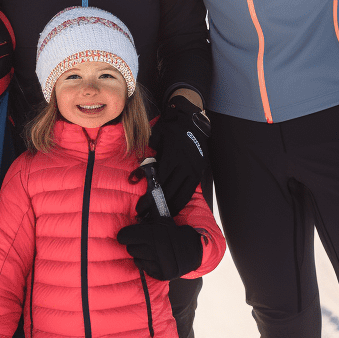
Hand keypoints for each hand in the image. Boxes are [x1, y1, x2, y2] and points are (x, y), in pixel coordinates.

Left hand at [117, 221, 203, 280]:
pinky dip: (148, 264)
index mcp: (154, 234)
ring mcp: (158, 264)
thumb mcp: (163, 220)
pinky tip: (156, 259)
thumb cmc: (175, 233)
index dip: (124, 235)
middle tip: (143, 242)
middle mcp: (155, 250)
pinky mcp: (161, 274)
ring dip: (141, 255)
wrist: (194, 250)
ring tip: (151, 251)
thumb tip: (136, 207)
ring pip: (136, 260)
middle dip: (134, 245)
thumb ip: (148, 215)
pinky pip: (145, 269)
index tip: (126, 235)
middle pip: (129, 249)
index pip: (124, 236)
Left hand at [142, 94, 209, 217]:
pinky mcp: (198, 172)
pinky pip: (190, 191)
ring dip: (170, 206)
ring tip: (159, 216)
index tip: (141, 206)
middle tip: (145, 215)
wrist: (193, 120)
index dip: (150, 195)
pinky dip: (182, 201)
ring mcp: (193, 170)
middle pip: (169, 190)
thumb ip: (149, 148)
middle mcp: (184, 165)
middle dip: (157, 204)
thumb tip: (140, 161)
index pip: (159, 181)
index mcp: (172, 156)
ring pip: (181, 194)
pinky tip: (174, 208)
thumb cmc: (173, 126)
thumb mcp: (158, 134)